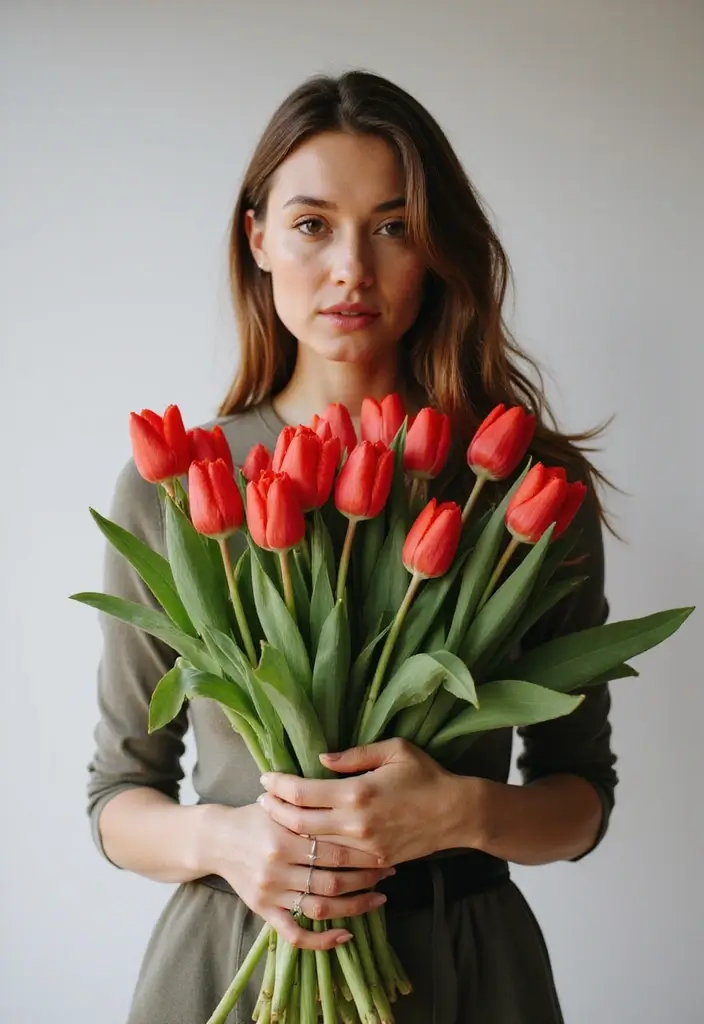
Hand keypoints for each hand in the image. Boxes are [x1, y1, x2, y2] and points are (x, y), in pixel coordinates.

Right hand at [205, 802, 394, 949]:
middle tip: (388, 872)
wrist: (217, 839)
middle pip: (332, 879)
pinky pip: (294, 934)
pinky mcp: (263, 911)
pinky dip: (321, 940)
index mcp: (284, 835)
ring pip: (320, 907)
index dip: (363, 852)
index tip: (385, 849)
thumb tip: (349, 792)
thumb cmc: (255, 816)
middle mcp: (277, 866)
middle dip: (366, 878)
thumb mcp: (279, 802)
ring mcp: (270, 892)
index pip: (334, 848)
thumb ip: (309, 803)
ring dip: (354, 906)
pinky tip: (345, 935)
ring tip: (378, 899)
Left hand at [258, 738, 469, 867]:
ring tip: (274, 822)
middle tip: (260, 800)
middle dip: (274, 810)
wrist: (456, 812)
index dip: (278, 785)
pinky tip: (304, 845)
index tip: (265, 778)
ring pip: (313, 847)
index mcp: (356, 792)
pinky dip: (316, 854)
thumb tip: (320, 759)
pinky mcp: (373, 862)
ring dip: (289, 834)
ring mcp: (363, 848)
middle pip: (299, 822)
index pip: (302, 791)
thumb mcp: (393, 750)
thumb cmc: (425, 774)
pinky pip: (336, 863)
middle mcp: (355, 823)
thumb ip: (353, 755)